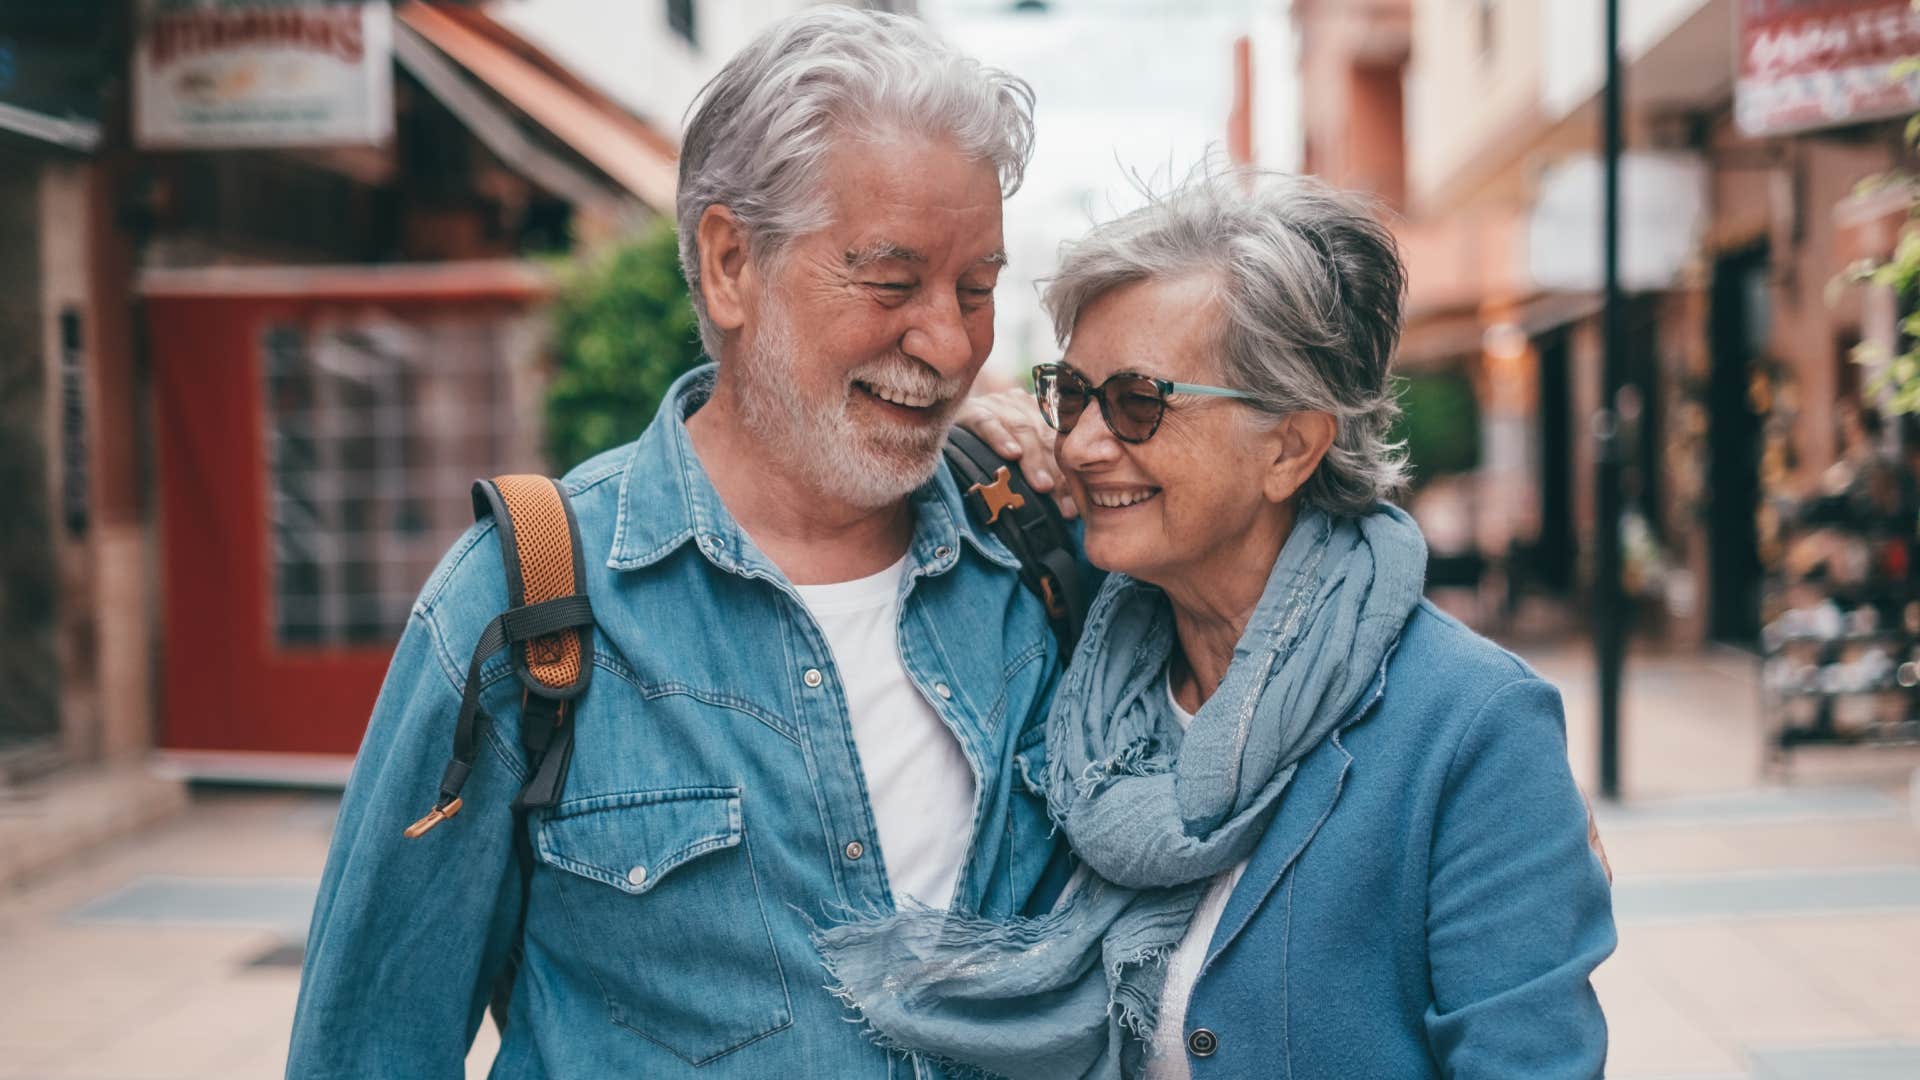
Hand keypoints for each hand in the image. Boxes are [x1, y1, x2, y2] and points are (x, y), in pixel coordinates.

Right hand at [953, 389, 1075, 518]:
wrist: (939, 421)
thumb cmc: (986, 454)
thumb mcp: (1018, 462)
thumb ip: (1042, 474)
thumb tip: (1068, 511)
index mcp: (1039, 413)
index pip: (1060, 445)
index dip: (1068, 477)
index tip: (1073, 508)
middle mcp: (1021, 404)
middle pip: (1045, 438)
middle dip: (1056, 474)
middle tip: (1064, 505)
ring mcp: (997, 403)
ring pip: (1022, 429)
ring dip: (1034, 460)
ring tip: (1043, 487)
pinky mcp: (971, 409)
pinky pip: (987, 421)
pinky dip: (1000, 437)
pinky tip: (1011, 454)